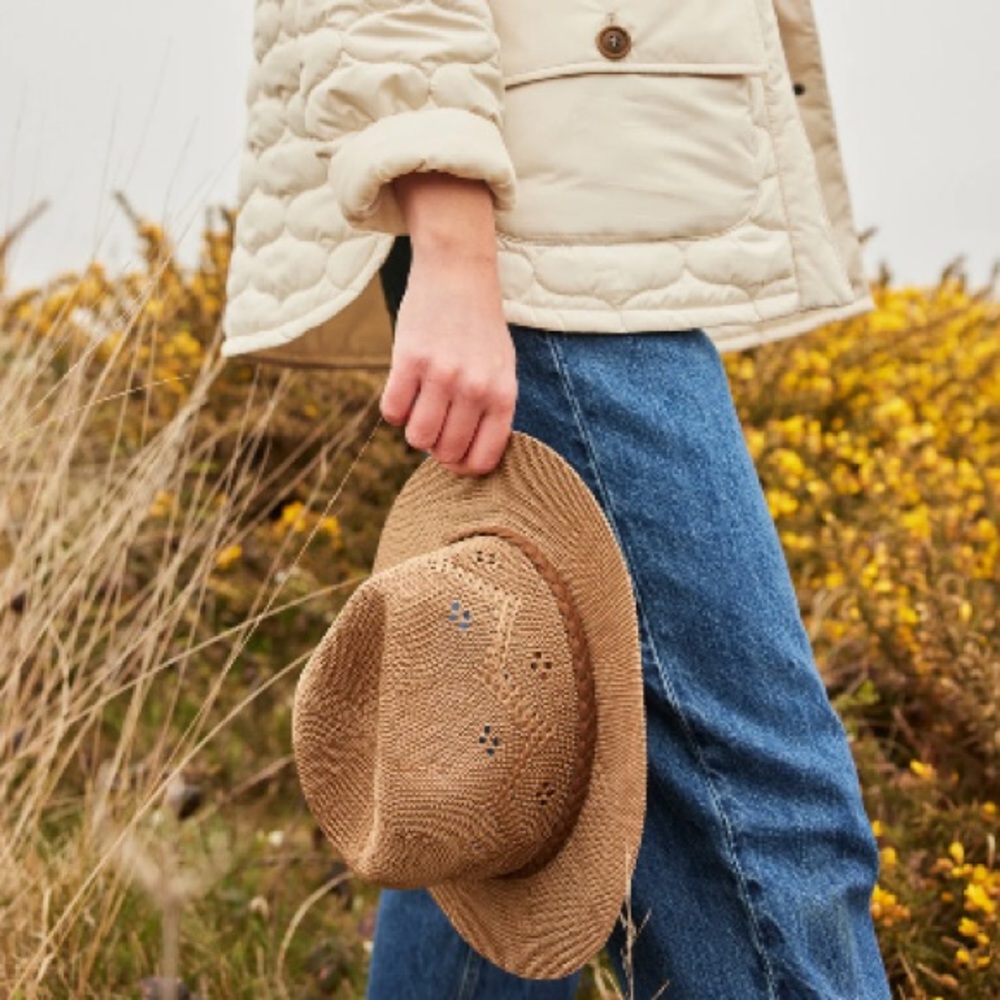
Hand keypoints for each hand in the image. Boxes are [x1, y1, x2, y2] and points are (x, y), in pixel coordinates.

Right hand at [379, 173, 516, 476]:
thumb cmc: (480, 327)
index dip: (463, 466)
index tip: (454, 454)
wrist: (459, 273)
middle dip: (437, 448)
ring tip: (420, 408)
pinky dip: (394, 410)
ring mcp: (442, 374)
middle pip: (446, 453)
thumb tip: (466, 459)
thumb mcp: (502, 369)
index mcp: (503, 395)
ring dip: (414, 431)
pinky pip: (392, 411)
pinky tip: (404, 391)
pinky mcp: (409, 359)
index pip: (482, 460)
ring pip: (418, 438)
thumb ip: (490, 411)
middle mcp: (475, 388)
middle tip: (435, 425)